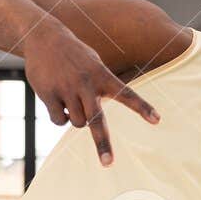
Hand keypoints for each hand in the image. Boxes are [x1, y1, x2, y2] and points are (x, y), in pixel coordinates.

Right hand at [22, 19, 158, 166]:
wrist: (43, 36)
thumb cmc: (75, 54)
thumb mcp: (94, 64)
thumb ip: (99, 90)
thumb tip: (90, 122)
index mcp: (101, 75)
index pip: (127, 94)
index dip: (142, 108)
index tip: (157, 120)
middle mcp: (86, 83)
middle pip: (96, 120)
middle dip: (102, 143)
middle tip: (108, 163)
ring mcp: (66, 89)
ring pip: (77, 123)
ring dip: (76, 119)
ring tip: (70, 100)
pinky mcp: (48, 94)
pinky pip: (58, 121)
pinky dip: (58, 116)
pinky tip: (55, 100)